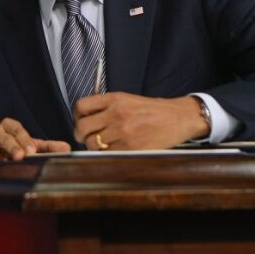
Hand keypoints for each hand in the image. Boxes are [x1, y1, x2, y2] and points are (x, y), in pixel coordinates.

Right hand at [0, 117, 70, 161]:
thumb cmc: (17, 147)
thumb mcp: (33, 146)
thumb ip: (49, 147)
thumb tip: (68, 148)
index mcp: (12, 126)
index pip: (18, 130)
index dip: (25, 140)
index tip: (31, 151)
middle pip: (4, 136)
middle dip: (11, 146)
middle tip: (19, 156)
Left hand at [74, 92, 209, 149]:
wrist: (178, 118)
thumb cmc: (153, 110)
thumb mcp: (127, 99)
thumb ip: (106, 106)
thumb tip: (84, 117)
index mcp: (114, 99)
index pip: (81, 106)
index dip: (76, 116)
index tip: (80, 120)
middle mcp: (116, 114)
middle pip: (82, 127)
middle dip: (81, 135)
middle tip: (86, 137)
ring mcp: (123, 131)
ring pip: (93, 144)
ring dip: (94, 146)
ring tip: (103, 144)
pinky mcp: (131, 147)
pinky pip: (107, 154)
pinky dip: (108, 154)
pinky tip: (115, 149)